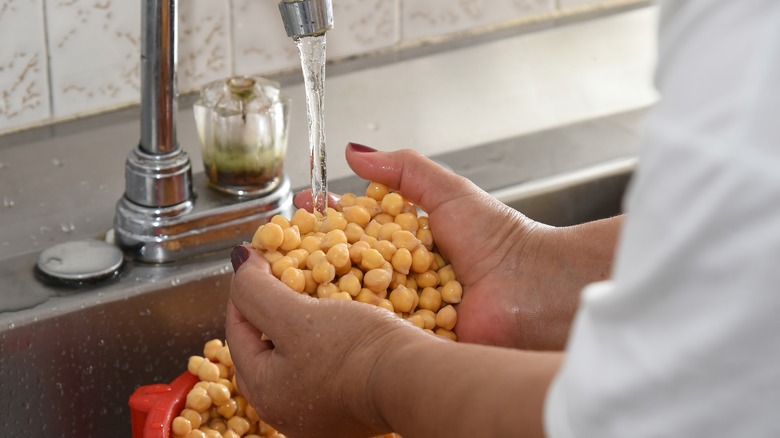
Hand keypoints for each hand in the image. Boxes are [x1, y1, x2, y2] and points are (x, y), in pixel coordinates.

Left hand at [226, 244, 428, 437]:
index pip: (238, 329)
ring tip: (314, 292)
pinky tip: (341, 320)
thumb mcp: (297, 315)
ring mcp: (320, 412)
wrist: (418, 379)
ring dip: (300, 322)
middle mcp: (286, 409)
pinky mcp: (350, 404)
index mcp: (265, 391)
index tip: (259, 259)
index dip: (245, 288)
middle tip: (284, 276)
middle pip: (265, 346)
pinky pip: (326, 364)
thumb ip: (258, 290)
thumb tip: (238, 260)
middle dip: (271, 308)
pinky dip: (326, 339)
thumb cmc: (355, 350)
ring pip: (296, 355)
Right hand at [306, 143, 619, 349]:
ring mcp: (406, 310)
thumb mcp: (448, 191)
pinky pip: (374, 332)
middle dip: (312, 256)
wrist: (531, 289)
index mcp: (410, 241)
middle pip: (347, 265)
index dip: (327, 219)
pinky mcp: (411, 341)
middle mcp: (403, 276)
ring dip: (322, 293)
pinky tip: (317, 318)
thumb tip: (356, 150)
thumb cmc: (500, 239)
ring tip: (284, 282)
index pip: (357, 228)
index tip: (298, 210)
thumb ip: (404, 169)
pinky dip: (349, 325)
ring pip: (354, 301)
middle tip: (276, 249)